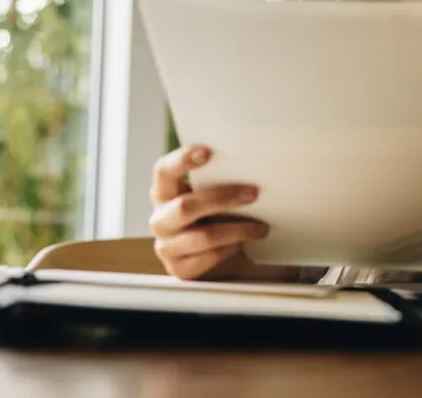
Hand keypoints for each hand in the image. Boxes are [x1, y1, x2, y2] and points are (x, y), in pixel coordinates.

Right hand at [149, 144, 270, 279]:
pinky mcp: (179, 269)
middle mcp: (160, 219)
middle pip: (185, 206)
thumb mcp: (213, 197)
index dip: (181, 160)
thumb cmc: (217, 218)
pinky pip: (208, 258)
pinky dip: (229, 250)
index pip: (164, 171)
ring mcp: (166, 246)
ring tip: (261, 227)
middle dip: (223, 198)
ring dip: (237, 230)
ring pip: (203, 236)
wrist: (218, 259)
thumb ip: (219, 182)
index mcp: (164, 193)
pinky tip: (242, 245)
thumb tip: (253, 168)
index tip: (207, 151)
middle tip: (254, 193)